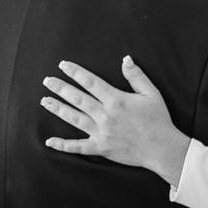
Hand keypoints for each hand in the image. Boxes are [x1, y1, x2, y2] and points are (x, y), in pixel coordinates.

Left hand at [41, 56, 188, 184]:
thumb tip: (126, 59)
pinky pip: (78, 147)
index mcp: (116, 100)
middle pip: (78, 98)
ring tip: (45, 101)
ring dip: (58, 109)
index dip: (75, 72)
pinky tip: (50, 141)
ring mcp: (101, 132)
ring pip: (74, 119)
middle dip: (61, 88)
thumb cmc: (158, 120)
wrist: (161, 148)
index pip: (91, 82)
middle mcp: (105, 115)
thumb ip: (136, 76)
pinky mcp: (101, 148)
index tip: (63, 65)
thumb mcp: (151, 93)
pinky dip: (63, 145)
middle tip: (47, 81)